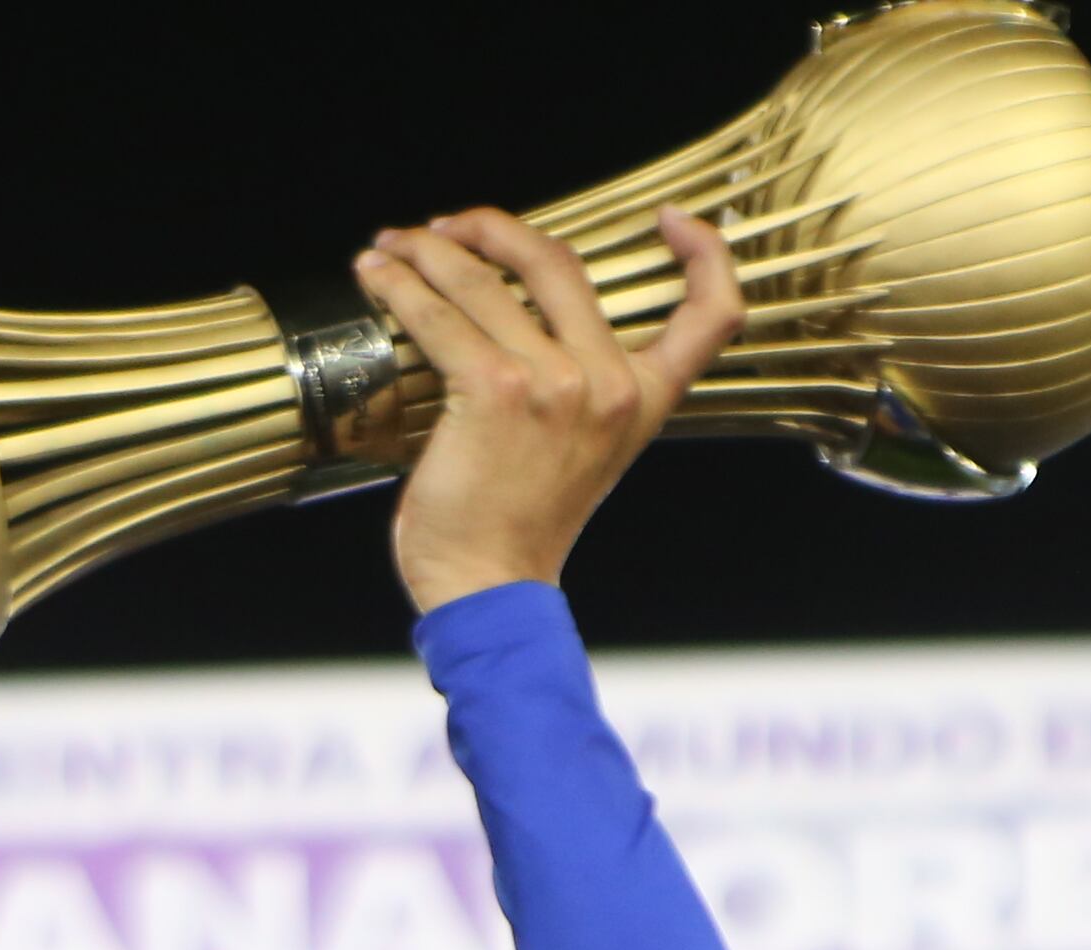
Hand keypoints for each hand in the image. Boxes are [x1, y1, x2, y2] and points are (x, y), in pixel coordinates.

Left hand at [361, 206, 747, 614]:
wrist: (491, 587)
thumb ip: (586, 388)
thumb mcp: (587, 451)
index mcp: (644, 397)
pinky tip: (376, 274)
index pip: (714, 315)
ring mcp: (556, 381)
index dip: (705, 252)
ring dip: (427, 250)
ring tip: (392, 247)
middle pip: (559, 260)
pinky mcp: (496, 389)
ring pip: (484, 279)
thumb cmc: (520, 525)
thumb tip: (524, 313)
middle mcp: (610, 382)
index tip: (671, 220)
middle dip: (492, 228)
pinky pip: (439, 312)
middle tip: (447, 229)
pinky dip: (398, 283)